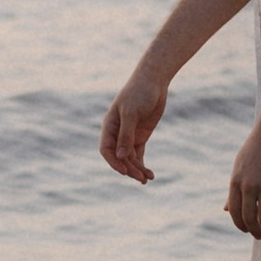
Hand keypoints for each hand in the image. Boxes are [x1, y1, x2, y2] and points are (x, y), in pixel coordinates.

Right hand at [100, 66, 169, 181]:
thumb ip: (126, 135)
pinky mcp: (140, 136)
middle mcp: (117, 133)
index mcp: (109, 126)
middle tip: (140, 178)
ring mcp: (129, 135)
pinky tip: (149, 174)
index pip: (106, 149)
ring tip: (148, 178)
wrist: (154, 81)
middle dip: (129, 168)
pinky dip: (142, 164)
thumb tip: (121, 157)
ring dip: (137, 169)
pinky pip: (138, 154)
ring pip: (130, 158)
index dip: (113, 162)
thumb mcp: (131, 113)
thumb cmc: (139, 93)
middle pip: (119, 157)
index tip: (124, 171)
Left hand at [226, 108, 260, 240]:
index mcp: (235, 182)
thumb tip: (225, 209)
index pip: (235, 212)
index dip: (241, 225)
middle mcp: (248, 186)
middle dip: (255, 232)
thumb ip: (234, 190)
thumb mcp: (240, 167)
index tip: (249, 231)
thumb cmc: (258, 148)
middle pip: (249, 218)